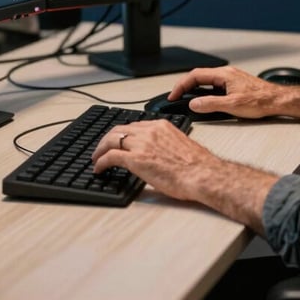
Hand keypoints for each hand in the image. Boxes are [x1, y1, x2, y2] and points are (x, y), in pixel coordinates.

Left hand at [91, 120, 221, 201]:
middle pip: (120, 129)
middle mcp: (150, 131)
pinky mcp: (136, 159)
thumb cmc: (198, 165)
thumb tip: (159, 153)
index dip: (122, 134)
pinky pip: (110, 156)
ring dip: (100, 149)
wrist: (202, 174)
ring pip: (112, 139)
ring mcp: (142, 144)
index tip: (118, 141)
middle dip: (107, 139)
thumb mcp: (180, 145)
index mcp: (161, 126)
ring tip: (96, 158)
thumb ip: (166, 144)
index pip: (134, 125)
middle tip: (101, 149)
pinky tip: (99, 168)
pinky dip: (101, 162)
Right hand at [168, 66, 285, 118]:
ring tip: (186, 99)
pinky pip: (214, 85)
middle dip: (185, 86)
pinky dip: (204, 91)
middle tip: (175, 97)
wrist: (278, 101)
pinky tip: (204, 100)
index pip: (195, 75)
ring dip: (195, 89)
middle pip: (199, 76)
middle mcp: (226, 74)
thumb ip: (210, 104)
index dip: (181, 85)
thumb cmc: (261, 101)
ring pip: (207, 81)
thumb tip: (194, 104)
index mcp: (224, 74)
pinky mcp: (235, 85)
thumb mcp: (232, 105)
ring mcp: (231, 79)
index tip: (173, 95)